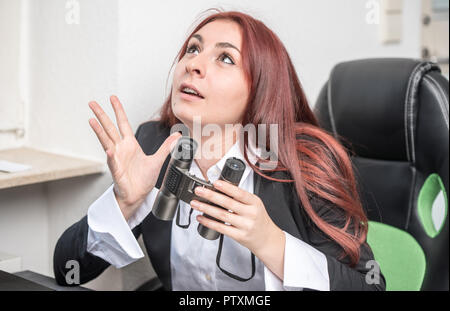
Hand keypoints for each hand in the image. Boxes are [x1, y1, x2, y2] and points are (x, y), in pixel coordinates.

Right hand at [88, 95, 180, 219]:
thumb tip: (177, 136)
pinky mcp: (117, 170)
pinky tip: (109, 149)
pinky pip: (113, 161)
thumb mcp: (158, 160)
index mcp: (130, 145)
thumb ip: (166, 147)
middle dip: (101, 115)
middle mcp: (121, 149)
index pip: (123, 123)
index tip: (113, 98)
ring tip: (92, 120)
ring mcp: (116, 158)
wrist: (138, 195)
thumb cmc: (143, 179)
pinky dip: (111, 155)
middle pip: (109, 128)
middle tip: (92, 103)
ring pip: (106, 141)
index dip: (118, 110)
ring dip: (99, 131)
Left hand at [190, 180, 284, 258]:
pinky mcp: (239, 236)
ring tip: (195, 203)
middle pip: (228, 203)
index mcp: (255, 202)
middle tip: (199, 191)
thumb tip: (220, 189)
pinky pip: (221, 228)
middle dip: (211, 196)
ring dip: (206, 208)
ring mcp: (245, 225)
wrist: (267, 239)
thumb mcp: (255, 205)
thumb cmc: (259, 219)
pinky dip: (209, 222)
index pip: (240, 193)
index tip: (215, 183)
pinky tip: (201, 218)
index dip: (227, 187)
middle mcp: (250, 214)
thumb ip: (241, 198)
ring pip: (222, 215)